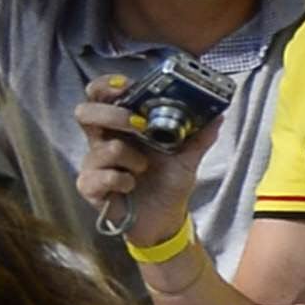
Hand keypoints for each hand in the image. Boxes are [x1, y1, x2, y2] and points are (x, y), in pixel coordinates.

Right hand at [69, 70, 212, 243]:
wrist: (164, 218)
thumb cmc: (168, 182)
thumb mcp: (188, 157)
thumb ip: (200, 135)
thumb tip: (218, 115)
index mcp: (123, 126)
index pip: (100, 95)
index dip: (107, 86)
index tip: (125, 86)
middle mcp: (103, 140)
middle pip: (85, 112)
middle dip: (114, 115)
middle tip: (140, 125)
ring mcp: (93, 163)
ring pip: (102, 147)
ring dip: (130, 157)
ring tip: (144, 168)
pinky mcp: (90, 186)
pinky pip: (99, 177)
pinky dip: (121, 180)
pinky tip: (130, 186)